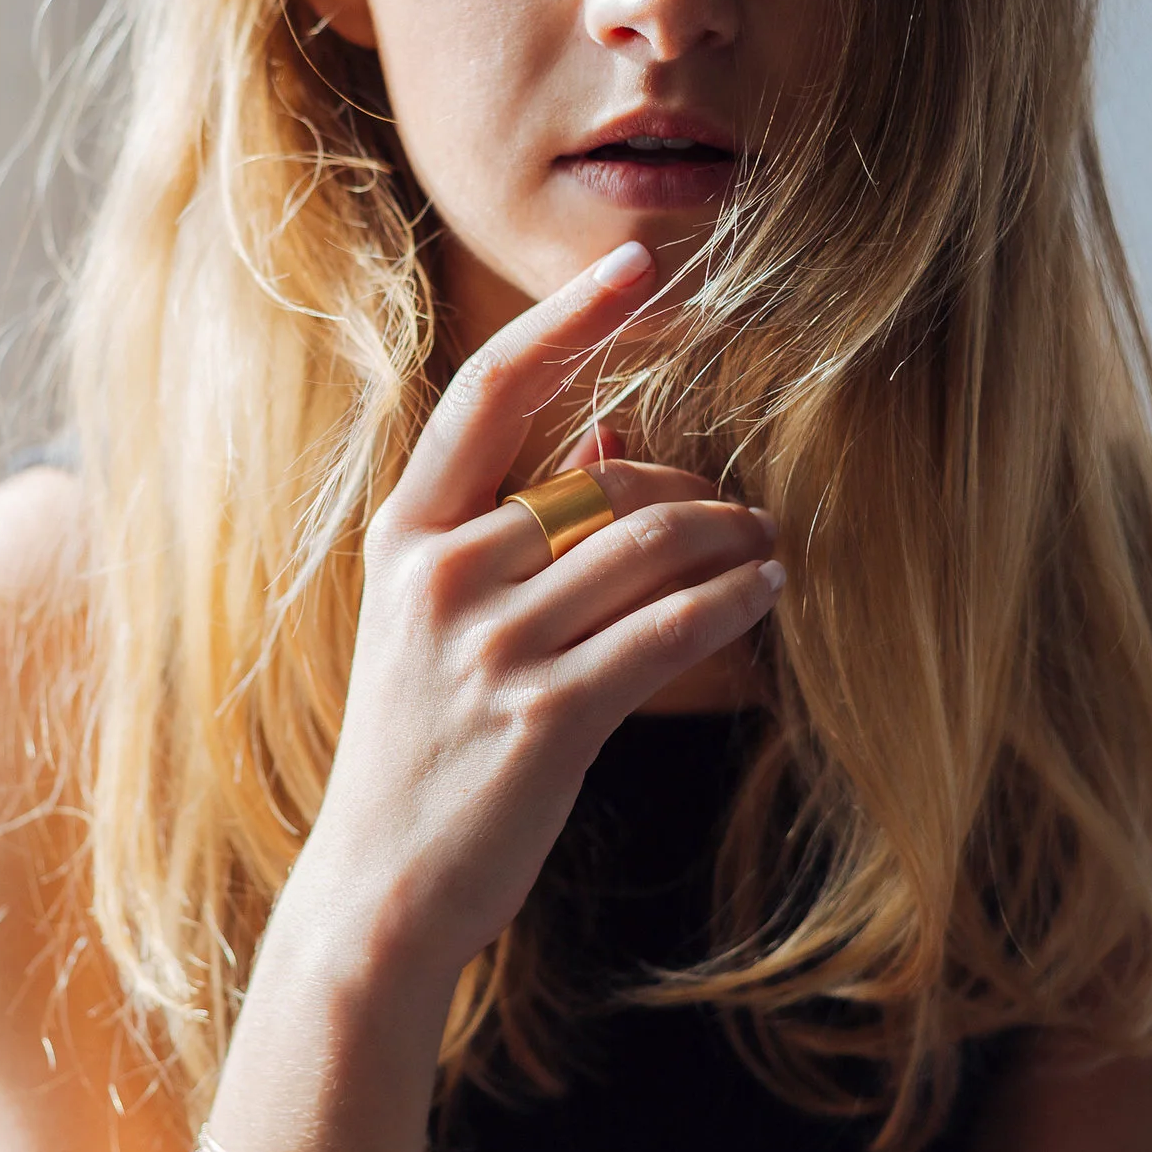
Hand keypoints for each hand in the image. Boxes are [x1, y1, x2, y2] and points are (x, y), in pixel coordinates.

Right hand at [289, 241, 784, 982]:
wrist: (381, 889)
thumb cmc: (421, 747)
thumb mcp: (434, 622)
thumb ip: (508, 529)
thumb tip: (608, 439)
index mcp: (404, 535)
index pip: (490, 392)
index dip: (566, 318)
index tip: (636, 262)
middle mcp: (439, 574)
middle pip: (602, 480)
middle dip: (695, 487)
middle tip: (749, 514)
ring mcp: (489, 645)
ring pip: (648, 545)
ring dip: (733, 540)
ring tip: (770, 552)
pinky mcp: (546, 714)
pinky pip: (669, 629)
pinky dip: (733, 602)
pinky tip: (765, 597)